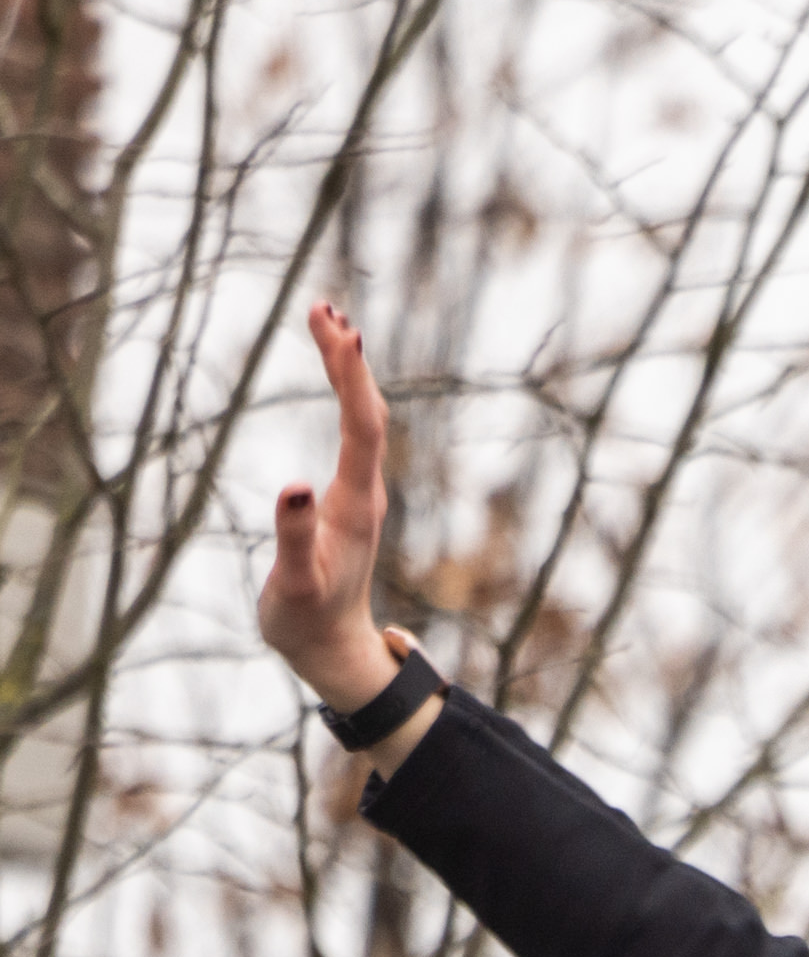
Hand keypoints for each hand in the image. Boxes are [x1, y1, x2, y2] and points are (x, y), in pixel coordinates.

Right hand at [256, 305, 434, 749]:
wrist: (331, 650)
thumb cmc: (307, 621)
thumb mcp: (294, 584)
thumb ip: (294, 538)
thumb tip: (293, 487)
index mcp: (355, 505)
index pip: (361, 428)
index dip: (352, 379)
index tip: (342, 331)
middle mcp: (366, 492)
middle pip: (367, 412)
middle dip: (348, 359)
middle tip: (324, 307)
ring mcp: (360, 493)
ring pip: (365, 418)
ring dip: (349, 370)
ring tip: (329, 320)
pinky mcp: (349, 497)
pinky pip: (355, 431)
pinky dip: (345, 393)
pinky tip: (337, 372)